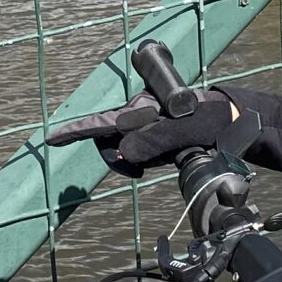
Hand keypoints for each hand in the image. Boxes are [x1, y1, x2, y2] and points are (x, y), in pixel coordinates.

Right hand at [45, 87, 252, 176]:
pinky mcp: (150, 142)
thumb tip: (123, 151)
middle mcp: (136, 118)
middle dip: (117, 159)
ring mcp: (142, 131)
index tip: (52, 139)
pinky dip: (141, 164)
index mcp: (140, 109)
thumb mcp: (187, 128)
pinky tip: (161, 161)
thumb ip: (155, 139)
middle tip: (138, 171)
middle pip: (108, 142)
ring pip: (122, 153)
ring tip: (160, 160)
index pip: (101, 122)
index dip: (74, 131)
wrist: (229, 125)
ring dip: (133, 163)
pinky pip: (135, 158)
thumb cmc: (210, 119)